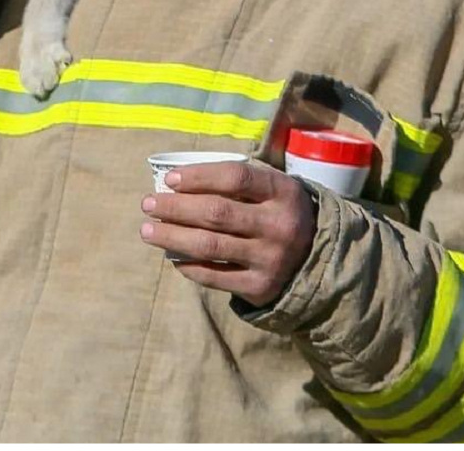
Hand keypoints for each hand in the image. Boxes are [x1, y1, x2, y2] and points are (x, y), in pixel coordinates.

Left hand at [141, 159, 317, 306]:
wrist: (317, 258)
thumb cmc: (276, 212)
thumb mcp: (269, 189)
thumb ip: (233, 183)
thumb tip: (174, 183)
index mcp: (283, 193)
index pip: (236, 177)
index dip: (198, 176)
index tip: (169, 179)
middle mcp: (280, 226)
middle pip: (216, 213)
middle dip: (175, 207)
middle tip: (147, 204)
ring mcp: (271, 259)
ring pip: (209, 246)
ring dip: (171, 236)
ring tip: (147, 230)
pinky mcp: (261, 287)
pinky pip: (215, 276)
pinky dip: (188, 265)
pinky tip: (172, 256)